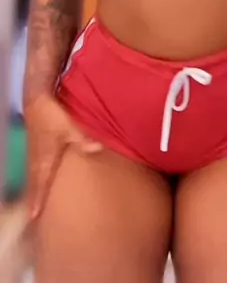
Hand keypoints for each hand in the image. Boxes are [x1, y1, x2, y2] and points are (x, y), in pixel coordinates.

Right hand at [24, 95, 101, 220]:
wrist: (36, 101)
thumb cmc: (52, 116)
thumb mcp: (68, 126)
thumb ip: (82, 139)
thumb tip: (97, 149)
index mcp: (44, 160)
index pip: (40, 184)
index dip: (37, 201)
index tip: (34, 217)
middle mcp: (37, 162)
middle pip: (35, 186)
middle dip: (35, 202)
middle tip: (34, 220)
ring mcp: (35, 156)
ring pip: (34, 179)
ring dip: (35, 192)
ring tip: (36, 209)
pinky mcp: (36, 151)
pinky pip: (35, 172)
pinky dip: (37, 181)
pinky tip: (41, 185)